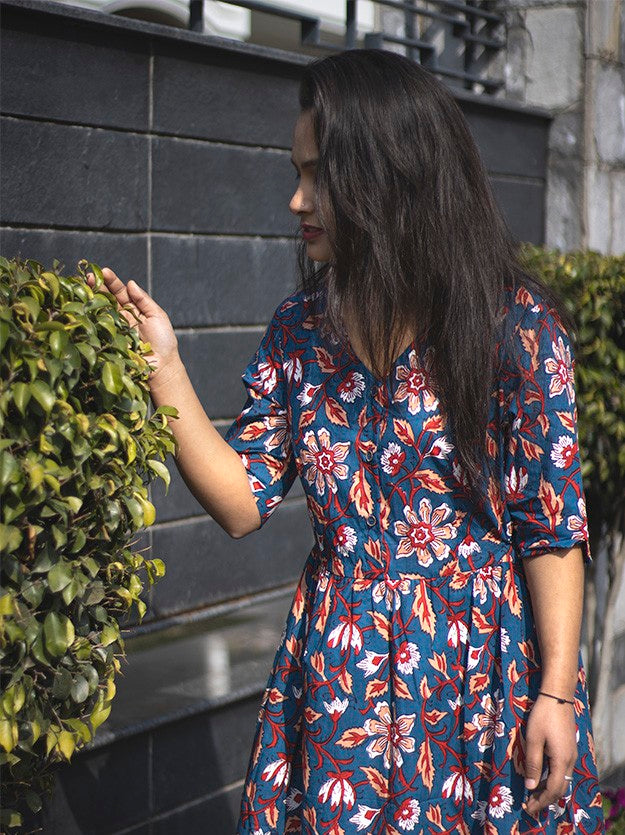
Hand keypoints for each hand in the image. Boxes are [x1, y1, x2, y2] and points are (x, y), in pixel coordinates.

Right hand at [86, 267, 179, 383]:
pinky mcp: (109, 341)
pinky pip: (99, 327)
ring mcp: (114, 328)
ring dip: (92, 298)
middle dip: (98, 286)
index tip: (103, 271)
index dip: (112, 282)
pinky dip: (92, 317)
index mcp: (134, 309)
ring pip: (101, 310)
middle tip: (89, 276)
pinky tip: (87, 306)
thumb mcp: (157, 315)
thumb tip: (130, 283)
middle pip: (107, 298)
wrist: (162, 366)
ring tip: (86, 286)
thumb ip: (144, 300)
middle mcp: (121, 317)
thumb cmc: (164, 341)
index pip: (120, 291)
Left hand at [523, 694, 576, 816]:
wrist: (557, 696)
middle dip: (545, 799)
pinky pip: (562, 772)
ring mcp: (571, 755)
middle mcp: (570, 761)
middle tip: (529, 805)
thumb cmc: (543, 716)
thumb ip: (533, 764)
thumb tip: (531, 787)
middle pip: (560, 789)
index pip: (553, 790)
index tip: (528, 808)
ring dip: (549, 790)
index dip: (541, 801)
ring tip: (534, 795)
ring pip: (562, 781)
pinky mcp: (569, 749)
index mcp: (562, 761)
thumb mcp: (533, 739)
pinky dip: (552, 780)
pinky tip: (542, 778)